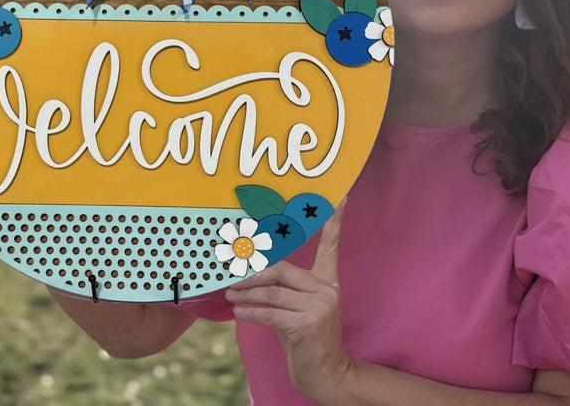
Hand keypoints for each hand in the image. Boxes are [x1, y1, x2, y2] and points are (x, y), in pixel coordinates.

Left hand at [225, 199, 349, 401]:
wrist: (325, 372)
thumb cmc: (305, 337)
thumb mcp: (296, 307)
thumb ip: (282, 288)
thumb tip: (249, 272)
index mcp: (327, 281)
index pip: (331, 245)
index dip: (334, 221)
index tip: (340, 198)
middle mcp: (327, 289)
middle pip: (281, 270)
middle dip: (252, 273)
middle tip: (231, 276)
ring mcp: (319, 306)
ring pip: (272, 292)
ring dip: (246, 293)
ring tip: (230, 294)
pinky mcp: (308, 324)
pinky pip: (270, 313)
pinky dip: (250, 311)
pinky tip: (238, 311)